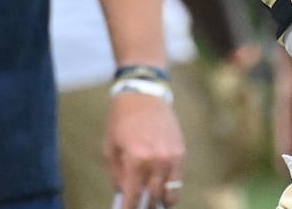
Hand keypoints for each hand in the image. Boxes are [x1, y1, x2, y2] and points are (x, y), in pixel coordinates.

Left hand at [104, 90, 185, 207]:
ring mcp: (172, 156)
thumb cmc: (122, 119)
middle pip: (153, 198)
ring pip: (170, 193)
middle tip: (138, 206)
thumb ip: (117, 174)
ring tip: (152, 201)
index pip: (133, 196)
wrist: (144, 93)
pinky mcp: (181, 151)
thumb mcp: (110, 147)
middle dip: (144, 206)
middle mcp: (157, 160)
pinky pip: (178, 178)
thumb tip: (124, 194)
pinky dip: (170, 186)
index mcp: (136, 159)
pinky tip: (160, 185)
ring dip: (160, 200)